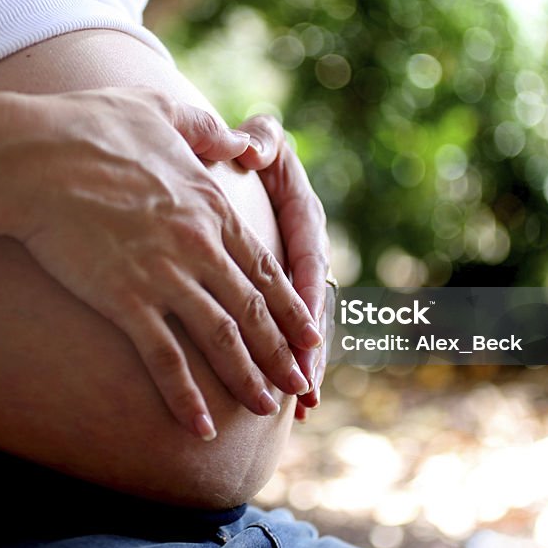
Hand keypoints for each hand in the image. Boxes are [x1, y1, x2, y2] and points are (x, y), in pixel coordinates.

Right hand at [0, 89, 320, 439]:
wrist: (32, 156)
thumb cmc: (89, 126)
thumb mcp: (160, 112)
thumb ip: (206, 128)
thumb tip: (240, 139)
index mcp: (211, 206)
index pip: (264, 266)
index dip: (290, 306)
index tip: (309, 335)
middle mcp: (198, 245)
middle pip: (252, 310)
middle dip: (280, 352)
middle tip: (300, 383)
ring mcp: (164, 275)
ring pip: (221, 338)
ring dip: (245, 378)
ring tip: (264, 408)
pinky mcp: (125, 299)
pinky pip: (163, 358)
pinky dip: (184, 394)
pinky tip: (199, 425)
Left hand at [235, 115, 330, 415]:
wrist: (235, 161)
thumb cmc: (244, 148)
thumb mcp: (256, 140)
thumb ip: (259, 141)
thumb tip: (251, 149)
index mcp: (303, 213)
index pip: (308, 257)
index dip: (307, 294)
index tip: (307, 329)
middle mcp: (304, 248)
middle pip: (312, 302)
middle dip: (309, 347)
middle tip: (305, 386)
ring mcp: (293, 272)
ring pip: (301, 323)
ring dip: (304, 363)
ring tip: (304, 407)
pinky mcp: (277, 289)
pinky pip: (284, 326)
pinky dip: (286, 358)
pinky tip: (288, 398)